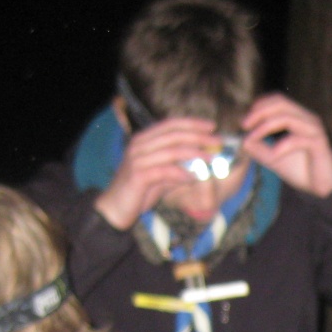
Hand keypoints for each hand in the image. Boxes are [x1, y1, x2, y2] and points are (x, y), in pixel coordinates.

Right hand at [93, 111, 218, 229]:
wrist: (115, 208)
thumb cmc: (138, 191)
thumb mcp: (161, 176)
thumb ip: (177, 168)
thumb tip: (200, 165)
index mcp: (144, 140)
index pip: (170, 124)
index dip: (192, 123)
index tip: (212, 126)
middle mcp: (139, 145)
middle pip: (173, 135)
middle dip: (198, 136)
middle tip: (217, 141)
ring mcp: (137, 159)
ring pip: (170, 151)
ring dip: (194, 154)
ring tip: (211, 159)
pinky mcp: (138, 176)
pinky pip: (164, 171)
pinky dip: (181, 173)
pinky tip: (194, 177)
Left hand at [239, 93, 331, 197]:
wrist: (324, 189)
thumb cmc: (302, 171)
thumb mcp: (274, 158)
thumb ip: (259, 148)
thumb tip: (243, 139)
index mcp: (298, 118)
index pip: (278, 100)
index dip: (259, 106)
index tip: (245, 121)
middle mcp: (307, 119)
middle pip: (281, 103)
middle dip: (259, 112)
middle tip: (244, 125)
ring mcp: (314, 129)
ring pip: (286, 117)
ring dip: (265, 126)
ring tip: (253, 138)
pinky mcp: (319, 143)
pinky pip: (297, 139)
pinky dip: (282, 145)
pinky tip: (274, 155)